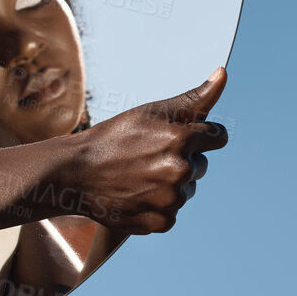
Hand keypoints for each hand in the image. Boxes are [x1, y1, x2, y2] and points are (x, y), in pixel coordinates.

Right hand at [64, 67, 227, 233]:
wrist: (72, 174)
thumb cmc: (112, 138)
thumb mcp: (150, 112)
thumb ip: (194, 98)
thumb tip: (223, 73)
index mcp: (182, 139)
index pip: (217, 137)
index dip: (196, 136)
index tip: (170, 139)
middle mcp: (181, 170)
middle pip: (202, 165)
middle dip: (181, 161)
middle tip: (146, 159)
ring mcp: (171, 199)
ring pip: (187, 190)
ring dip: (170, 185)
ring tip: (138, 178)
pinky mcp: (161, 222)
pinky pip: (172, 213)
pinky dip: (156, 207)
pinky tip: (135, 196)